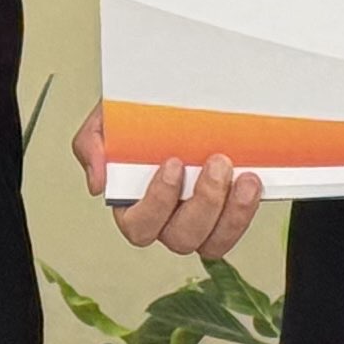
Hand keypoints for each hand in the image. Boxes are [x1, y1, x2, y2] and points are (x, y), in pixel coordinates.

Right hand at [74, 104, 266, 259]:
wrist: (177, 100)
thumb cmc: (140, 117)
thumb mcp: (107, 118)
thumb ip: (92, 144)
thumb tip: (98, 183)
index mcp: (133, 203)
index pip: (140, 225)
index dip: (158, 202)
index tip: (174, 163)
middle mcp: (167, 219)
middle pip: (181, 238)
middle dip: (203, 203)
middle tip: (215, 163)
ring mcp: (200, 219)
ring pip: (212, 243)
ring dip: (231, 214)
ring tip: (243, 178)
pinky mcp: (227, 211)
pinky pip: (236, 228)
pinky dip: (246, 210)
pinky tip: (251, 182)